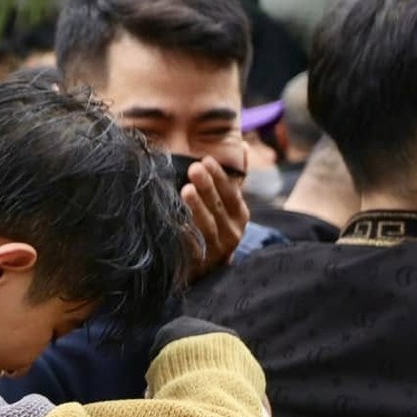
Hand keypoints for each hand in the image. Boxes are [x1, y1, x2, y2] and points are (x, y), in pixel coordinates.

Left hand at [183, 154, 248, 280]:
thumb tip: (245, 146)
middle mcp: (232, 234)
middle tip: (194, 169)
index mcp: (239, 216)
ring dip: (197, 208)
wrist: (207, 271)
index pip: (232, 193)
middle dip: (207, 188)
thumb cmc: (216, 228)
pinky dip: (182, 235)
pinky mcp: (199, 266)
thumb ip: (236, 177)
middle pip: (219, 208)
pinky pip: (190, 249)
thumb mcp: (229, 204)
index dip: (221, 177)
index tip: (206, 160)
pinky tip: (171, 221)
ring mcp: (216, 252)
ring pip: (207, 228)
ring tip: (185, 190)